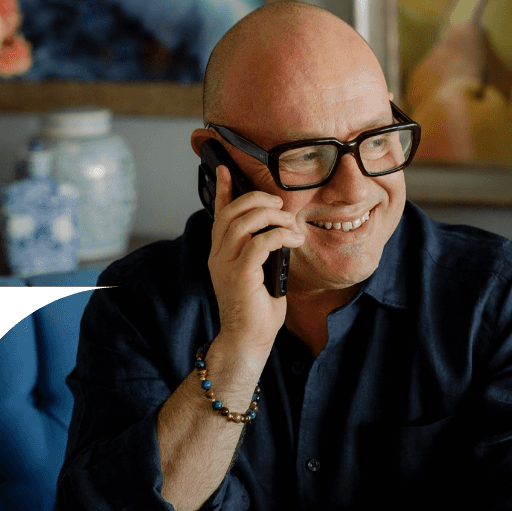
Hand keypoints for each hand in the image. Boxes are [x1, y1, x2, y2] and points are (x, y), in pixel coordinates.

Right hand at [208, 165, 304, 355]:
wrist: (248, 341)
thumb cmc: (257, 311)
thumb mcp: (260, 273)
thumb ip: (261, 252)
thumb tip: (280, 232)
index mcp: (220, 253)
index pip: (218, 214)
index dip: (222, 190)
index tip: (225, 170)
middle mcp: (218, 255)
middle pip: (232, 212)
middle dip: (258, 200)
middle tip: (280, 206)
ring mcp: (226, 264)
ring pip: (244, 222)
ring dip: (272, 217)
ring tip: (290, 226)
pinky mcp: (240, 275)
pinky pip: (259, 243)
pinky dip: (279, 236)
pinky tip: (293, 240)